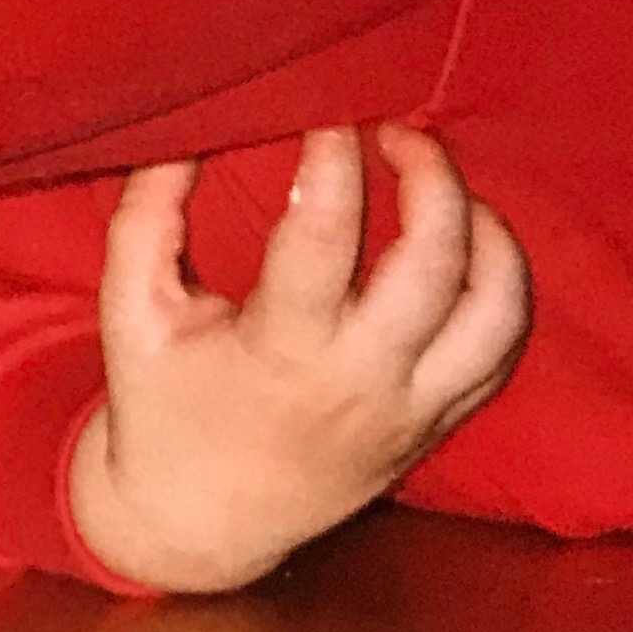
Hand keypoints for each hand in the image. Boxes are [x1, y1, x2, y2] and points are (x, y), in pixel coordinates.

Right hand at [67, 125, 531, 593]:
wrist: (198, 522)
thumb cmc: (160, 404)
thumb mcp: (130, 309)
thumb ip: (149, 215)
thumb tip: (193, 132)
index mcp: (281, 350)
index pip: (324, 233)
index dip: (333, 158)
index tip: (328, 109)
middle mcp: (363, 380)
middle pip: (432, 262)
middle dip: (429, 176)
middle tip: (397, 131)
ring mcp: (412, 408)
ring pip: (495, 311)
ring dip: (488, 233)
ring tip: (448, 187)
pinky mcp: (436, 424)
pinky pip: (501, 351)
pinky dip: (502, 287)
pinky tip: (469, 246)